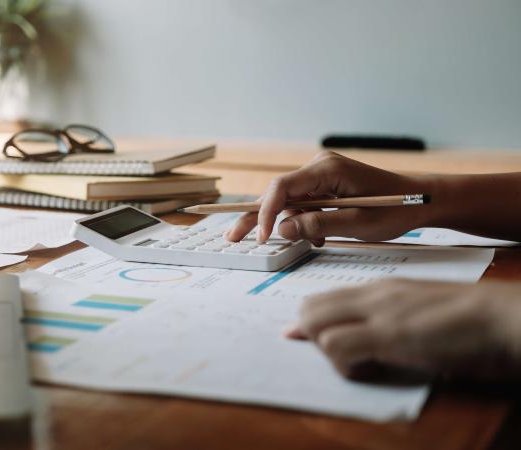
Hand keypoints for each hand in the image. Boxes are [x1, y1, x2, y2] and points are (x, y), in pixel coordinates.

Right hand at [225, 152, 431, 245]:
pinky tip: (312, 237)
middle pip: (277, 193)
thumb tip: (282, 230)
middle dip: (256, 217)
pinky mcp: (325, 187)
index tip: (262, 238)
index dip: (266, 213)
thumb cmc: (395, 209)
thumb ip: (318, 225)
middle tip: (232, 237)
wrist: (421, 199)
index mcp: (326, 170)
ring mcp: (321, 176)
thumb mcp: (357, 223)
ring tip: (280, 241)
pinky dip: (301, 222)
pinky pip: (303, 205)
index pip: (282, 188)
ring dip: (284, 224)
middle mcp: (318, 168)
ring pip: (288, 202)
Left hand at [288, 279, 520, 379]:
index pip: (324, 298)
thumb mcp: (420, 311)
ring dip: (328, 352)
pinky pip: (337, 346)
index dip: (311, 323)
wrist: (501, 316)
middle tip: (345, 356)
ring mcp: (378, 312)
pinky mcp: (388, 334)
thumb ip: (389, 318)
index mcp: (381, 289)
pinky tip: (373, 370)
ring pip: (316, 325)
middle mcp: (373, 295)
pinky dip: (345, 365)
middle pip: (310, 308)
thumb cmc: (468, 319)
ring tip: (363, 364)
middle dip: (313, 337)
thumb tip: (366, 338)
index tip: (313, 341)